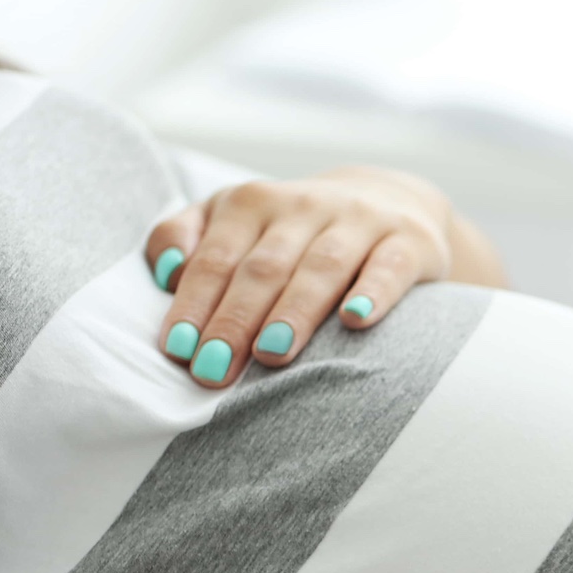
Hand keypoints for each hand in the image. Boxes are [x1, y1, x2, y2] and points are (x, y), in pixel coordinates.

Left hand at [146, 167, 496, 388]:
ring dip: (294, 311)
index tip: (179, 353)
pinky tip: (355, 320)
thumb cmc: (295, 231)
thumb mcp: (235, 221)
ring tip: (271, 354)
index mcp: (251, 202)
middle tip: (214, 370)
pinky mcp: (408, 241)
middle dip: (235, 319)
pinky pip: (389, 267)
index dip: (194, 305)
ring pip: (322, 266)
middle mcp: (303, 206)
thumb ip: (186, 237)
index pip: (215, 259)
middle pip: (263, 267)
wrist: (391, 202)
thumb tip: (164, 273)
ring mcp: (359, 221)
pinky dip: (373, 292)